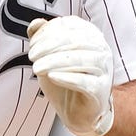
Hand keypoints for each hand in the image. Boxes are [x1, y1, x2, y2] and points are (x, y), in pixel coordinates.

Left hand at [27, 16, 114, 135]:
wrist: (78, 112)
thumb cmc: (65, 79)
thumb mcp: (49, 56)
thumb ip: (42, 37)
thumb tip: (35, 23)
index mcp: (91, 35)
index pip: (70, 26)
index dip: (48, 32)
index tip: (32, 44)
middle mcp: (101, 49)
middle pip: (74, 41)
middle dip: (49, 47)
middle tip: (32, 56)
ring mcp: (104, 69)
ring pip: (80, 60)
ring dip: (54, 62)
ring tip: (37, 68)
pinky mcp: (101, 89)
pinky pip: (85, 81)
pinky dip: (67, 78)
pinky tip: (52, 77)